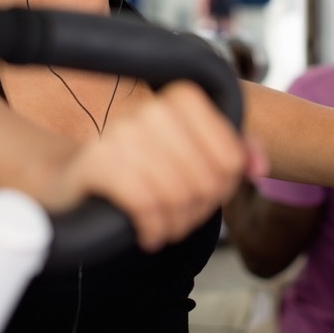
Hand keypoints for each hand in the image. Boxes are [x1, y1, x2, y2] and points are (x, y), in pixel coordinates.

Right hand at [50, 81, 255, 250]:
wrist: (73, 176)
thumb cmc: (140, 167)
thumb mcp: (189, 155)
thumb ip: (231, 154)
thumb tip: (260, 168)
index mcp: (182, 99)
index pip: (230, 158)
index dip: (223, 189)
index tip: (204, 197)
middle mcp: (153, 109)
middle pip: (206, 180)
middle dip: (198, 212)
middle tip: (183, 221)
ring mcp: (122, 132)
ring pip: (177, 193)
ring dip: (175, 225)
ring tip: (166, 229)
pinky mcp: (98, 162)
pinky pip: (145, 203)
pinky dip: (152, 228)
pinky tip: (148, 234)